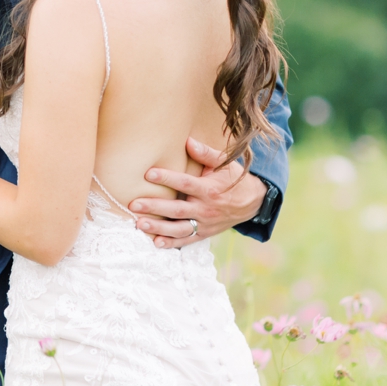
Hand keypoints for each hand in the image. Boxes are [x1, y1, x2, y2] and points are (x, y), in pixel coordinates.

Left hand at [127, 138, 265, 248]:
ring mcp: (205, 223)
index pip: (185, 183)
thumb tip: (188, 141)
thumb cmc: (233, 179)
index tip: (148, 173)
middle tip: (134, 204)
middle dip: (155, 207)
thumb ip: (206, 154)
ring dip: (159, 228)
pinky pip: (187, 240)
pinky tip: (156, 243)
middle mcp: (206, 208)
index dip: (167, 178)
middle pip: (177, 209)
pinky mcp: (204, 233)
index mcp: (210, 189)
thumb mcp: (225, 163)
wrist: (253, 202)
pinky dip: (172, 244)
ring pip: (179, 228)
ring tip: (139, 224)